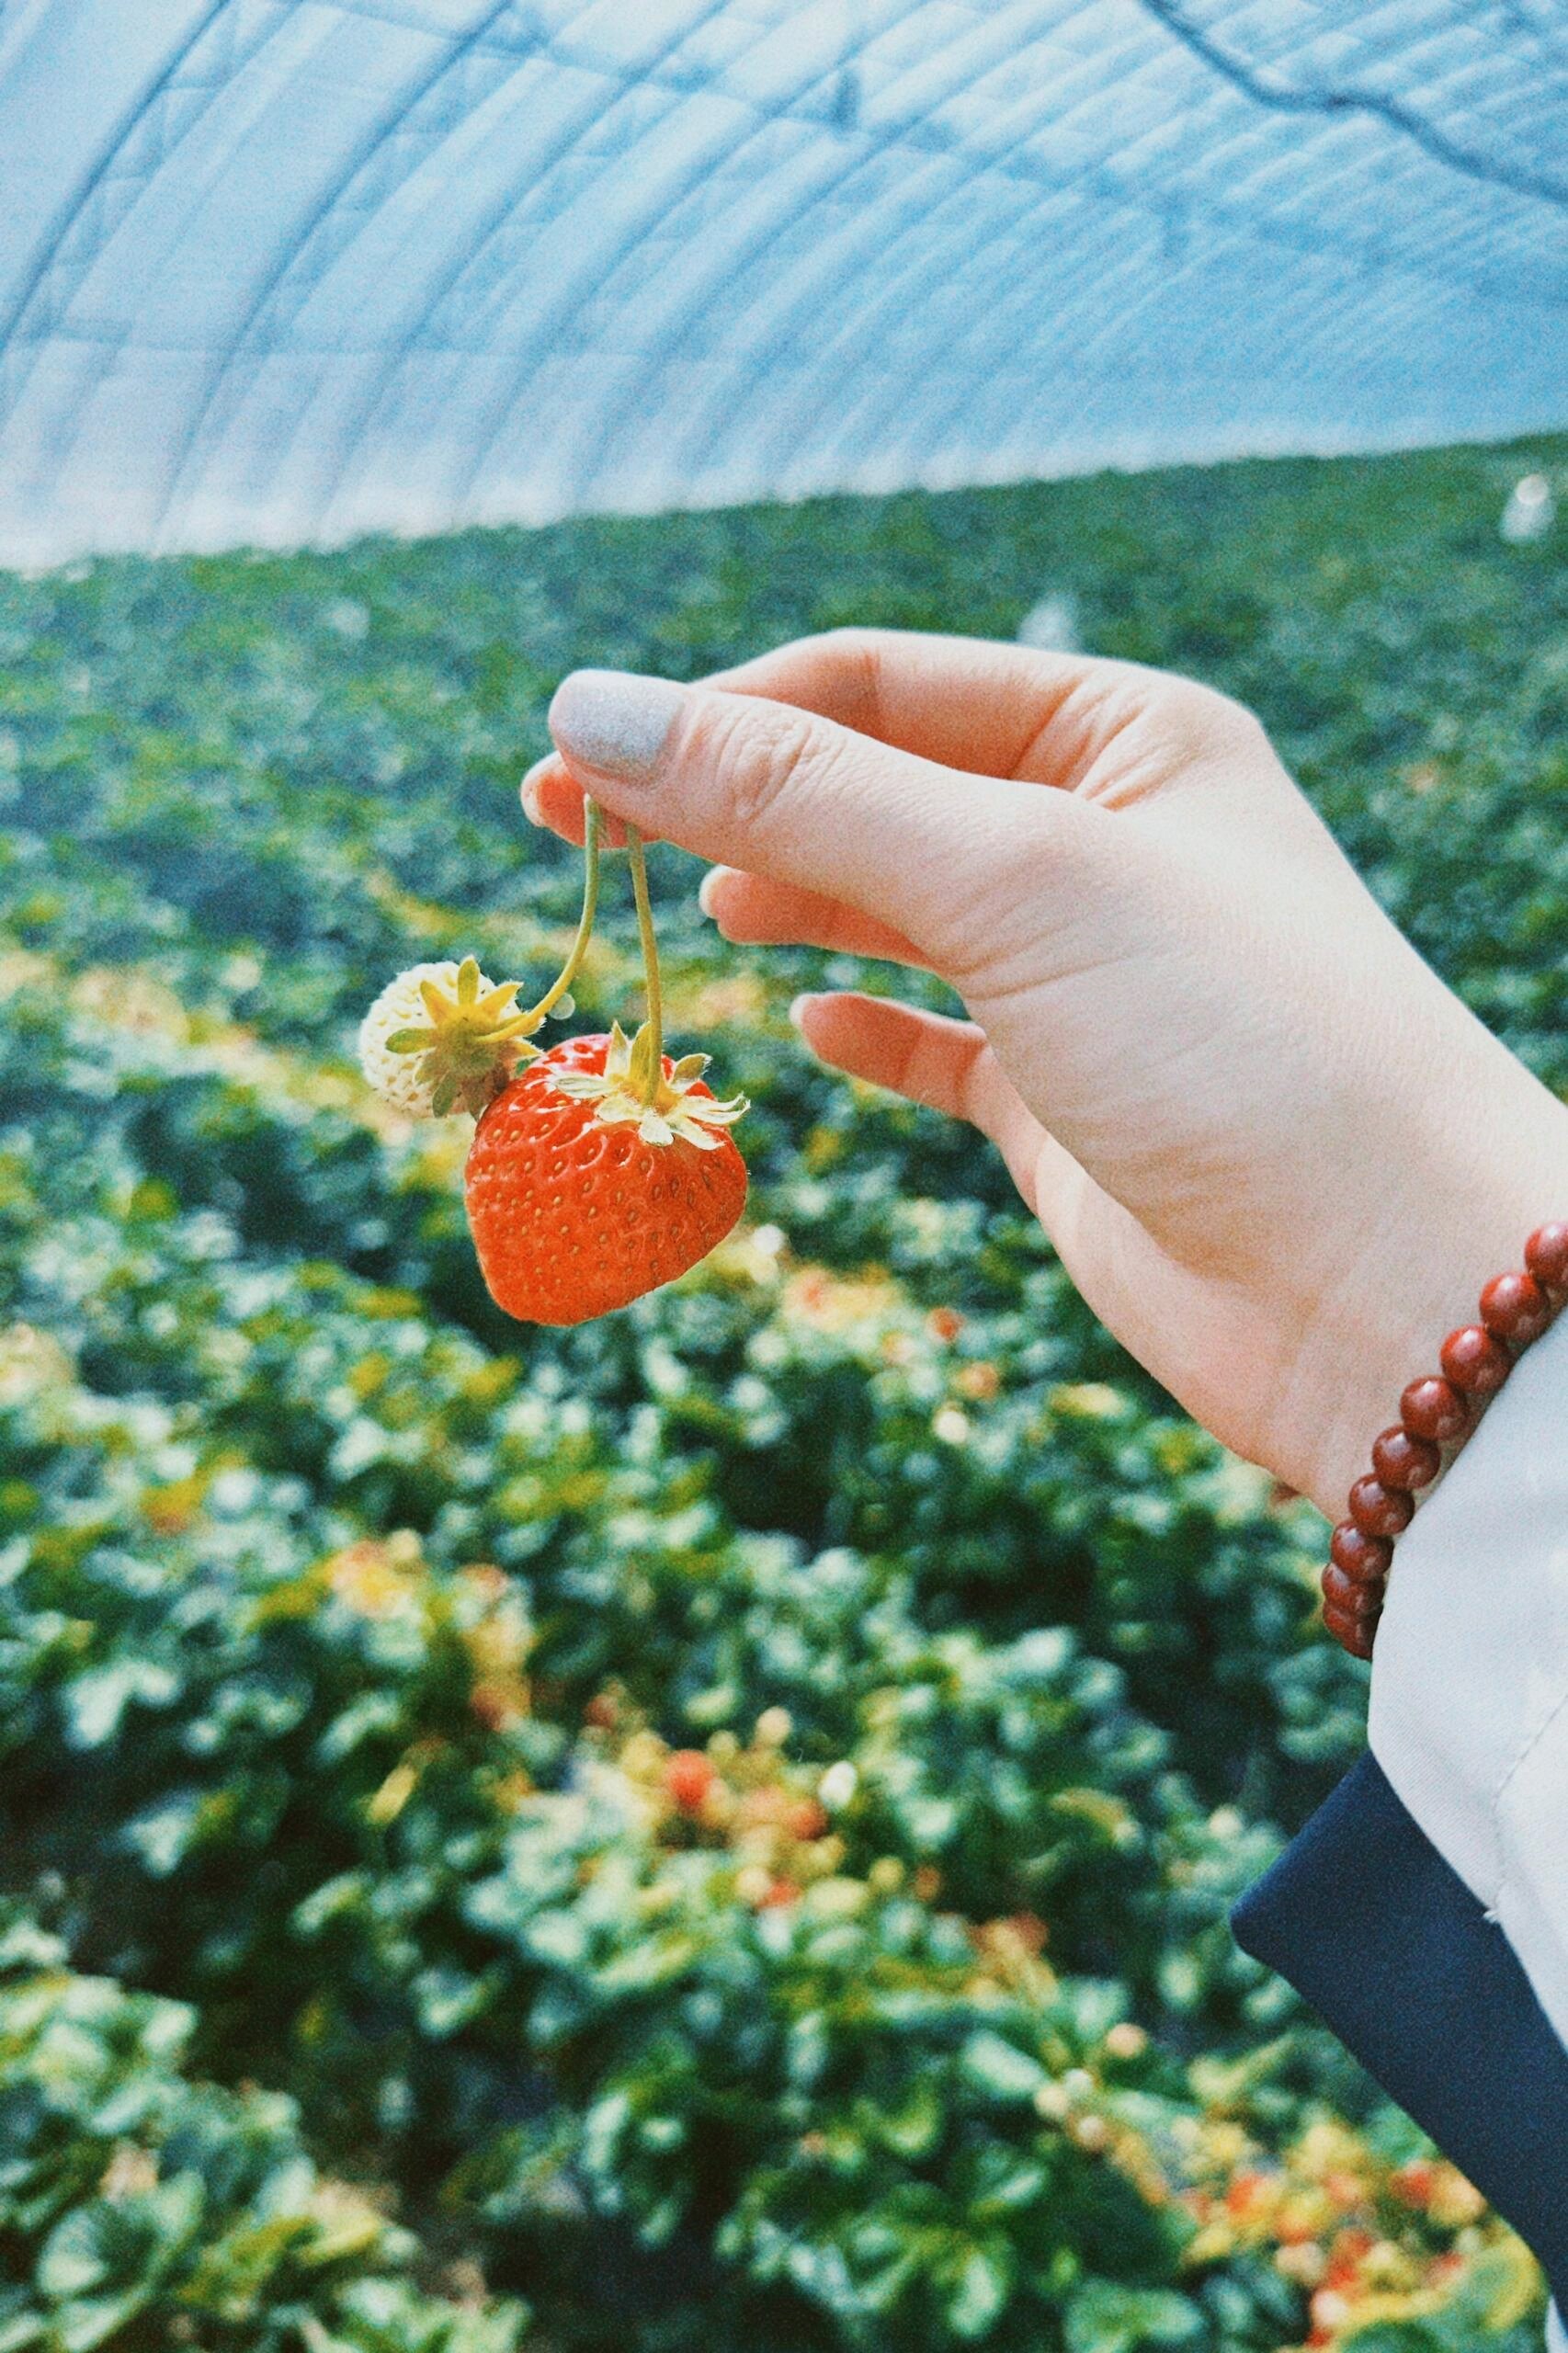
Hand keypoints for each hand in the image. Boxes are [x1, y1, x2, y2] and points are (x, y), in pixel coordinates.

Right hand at [521, 631, 1567, 1519]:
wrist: (1382, 1291)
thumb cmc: (1237, 1043)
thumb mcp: (1014, 880)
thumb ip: (802, 796)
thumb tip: (592, 713)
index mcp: (1126, 736)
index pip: (878, 684)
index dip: (719, 715)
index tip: (575, 763)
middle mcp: (1109, 841)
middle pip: (871, 791)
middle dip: (727, 802)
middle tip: (567, 829)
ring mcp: (1085, 979)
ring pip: (893, 913)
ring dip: (784, 903)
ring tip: (680, 910)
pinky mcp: (1067, 1107)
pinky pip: (936, 1042)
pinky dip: (864, 1030)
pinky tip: (804, 1032)